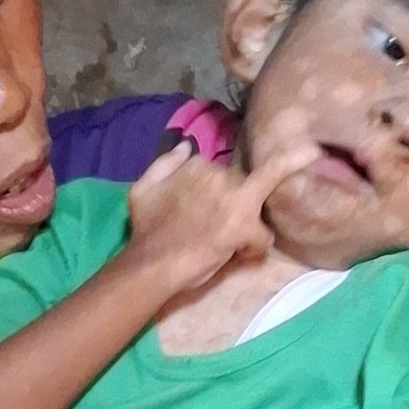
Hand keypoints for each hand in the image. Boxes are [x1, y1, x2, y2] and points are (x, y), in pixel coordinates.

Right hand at [125, 141, 318, 300]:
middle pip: (242, 187)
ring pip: (255, 207)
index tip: (204, 210)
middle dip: (233, 203)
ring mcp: (234, 199)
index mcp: (198, 164)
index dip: (215, 194)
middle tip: (215, 228)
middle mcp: (219, 175)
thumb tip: (186, 145)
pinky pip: (265, 234)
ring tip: (227, 241)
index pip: (220, 173)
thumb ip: (166, 163)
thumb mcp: (143, 188)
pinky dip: (257, 245)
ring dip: (245, 221)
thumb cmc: (145, 229)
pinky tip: (243, 252)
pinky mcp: (244, 226)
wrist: (152, 263)